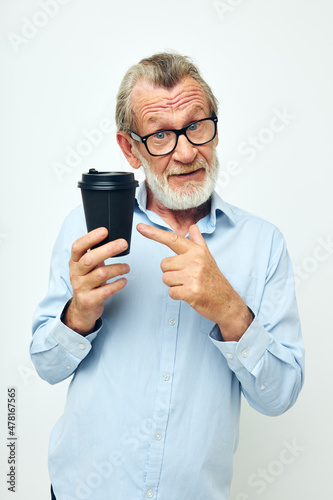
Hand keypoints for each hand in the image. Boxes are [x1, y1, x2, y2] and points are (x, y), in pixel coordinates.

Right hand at [64, 227, 129, 335]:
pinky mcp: (89, 301)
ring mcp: (81, 288)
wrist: (82, 309)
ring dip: (117, 268)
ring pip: (101, 274)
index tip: (105, 231)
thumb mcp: (88, 267)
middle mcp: (75, 274)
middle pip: (90, 259)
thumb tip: (113, 237)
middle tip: (123, 244)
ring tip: (127, 267)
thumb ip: (95, 253)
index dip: (90, 238)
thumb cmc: (88, 282)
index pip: (78, 246)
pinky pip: (106, 291)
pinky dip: (118, 284)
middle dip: (108, 250)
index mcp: (74, 262)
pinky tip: (124, 280)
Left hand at [137, 223, 252, 340]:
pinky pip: (171, 292)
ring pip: (166, 278)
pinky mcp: (191, 291)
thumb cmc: (214, 280)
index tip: (140, 228)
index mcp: (197, 251)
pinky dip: (177, 295)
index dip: (154, 233)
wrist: (227, 302)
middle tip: (187, 278)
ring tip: (189, 285)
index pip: (172, 239)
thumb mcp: (208, 257)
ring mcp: (194, 276)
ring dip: (174, 285)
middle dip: (171, 273)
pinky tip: (189, 294)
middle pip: (164, 264)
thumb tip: (193, 227)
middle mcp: (195, 261)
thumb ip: (197, 242)